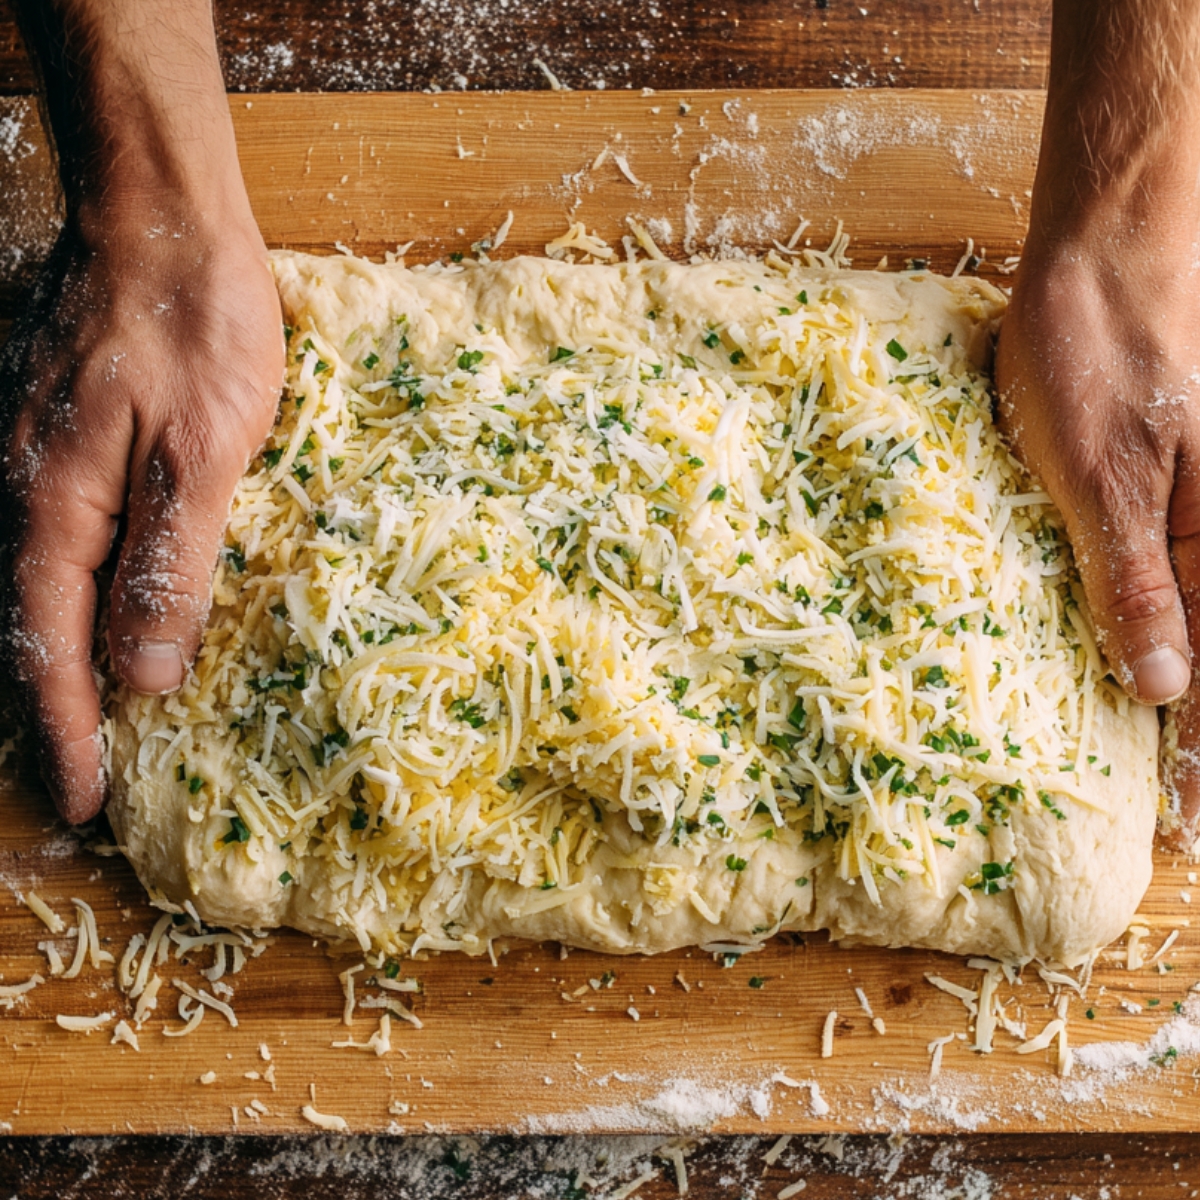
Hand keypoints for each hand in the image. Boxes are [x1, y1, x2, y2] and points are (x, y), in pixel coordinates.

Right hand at [0, 202, 281, 822]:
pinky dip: (73, 600)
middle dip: (53, 712)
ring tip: (86, 724)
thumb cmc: (193, 326)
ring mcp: (37, 464)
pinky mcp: (63, 441)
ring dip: (60, 662)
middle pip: (29, 628)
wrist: (161, 220)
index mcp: (56, 508)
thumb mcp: (202, 450)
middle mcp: (27, 494)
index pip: (50, 648)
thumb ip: (169, 562)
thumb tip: (142, 672)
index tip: (81, 801)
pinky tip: (97, 616)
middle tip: (78, 781)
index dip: (68, 731)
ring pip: (40, 589)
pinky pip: (59, 542)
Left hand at [996, 222, 1199, 848]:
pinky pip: (1167, 562)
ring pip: (1189, 608)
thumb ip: (1135, 581)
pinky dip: (1148, 610)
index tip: (1186, 818)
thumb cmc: (1101, 348)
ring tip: (1157, 753)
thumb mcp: (1102, 474)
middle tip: (1175, 804)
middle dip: (1188, 715)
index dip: (1198, 745)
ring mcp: (1193, 503)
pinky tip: (1129, 646)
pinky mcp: (1162, 479)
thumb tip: (1163, 688)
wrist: (1107, 245)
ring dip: (1172, 669)